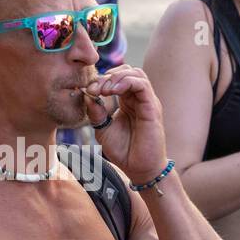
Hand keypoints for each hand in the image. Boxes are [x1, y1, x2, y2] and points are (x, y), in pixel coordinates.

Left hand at [85, 66, 169, 185]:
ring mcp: (147, 102)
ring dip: (116, 77)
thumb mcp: (102, 129)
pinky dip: (126, 82)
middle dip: (108, 75)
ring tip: (104, 91)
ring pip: (136, 74)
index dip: (101, 80)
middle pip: (127, 71)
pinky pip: (142, 85)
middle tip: (95, 89)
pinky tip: (113, 91)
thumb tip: (87, 94)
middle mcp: (138, 99)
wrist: (138, 169)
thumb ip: (95, 112)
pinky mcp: (152, 108)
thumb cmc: (123, 150)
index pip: (117, 78)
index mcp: (127, 101)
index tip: (88, 90)